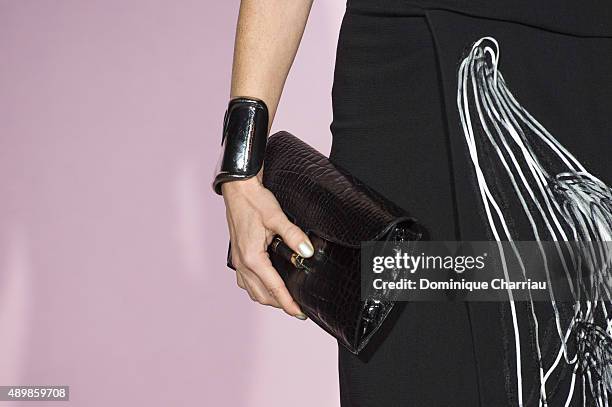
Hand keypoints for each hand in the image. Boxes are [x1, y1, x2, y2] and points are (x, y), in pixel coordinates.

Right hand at [222, 174, 313, 318]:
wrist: (238, 190)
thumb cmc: (254, 202)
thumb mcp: (277, 217)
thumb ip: (293, 235)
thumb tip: (308, 251)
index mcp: (252, 257)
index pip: (274, 288)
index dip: (288, 303)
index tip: (299, 313)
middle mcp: (242, 263)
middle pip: (262, 295)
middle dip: (280, 304)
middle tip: (297, 308)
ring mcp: (237, 261)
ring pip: (252, 291)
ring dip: (268, 298)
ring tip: (285, 300)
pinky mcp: (237, 256)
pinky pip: (245, 282)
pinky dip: (257, 289)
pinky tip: (267, 285)